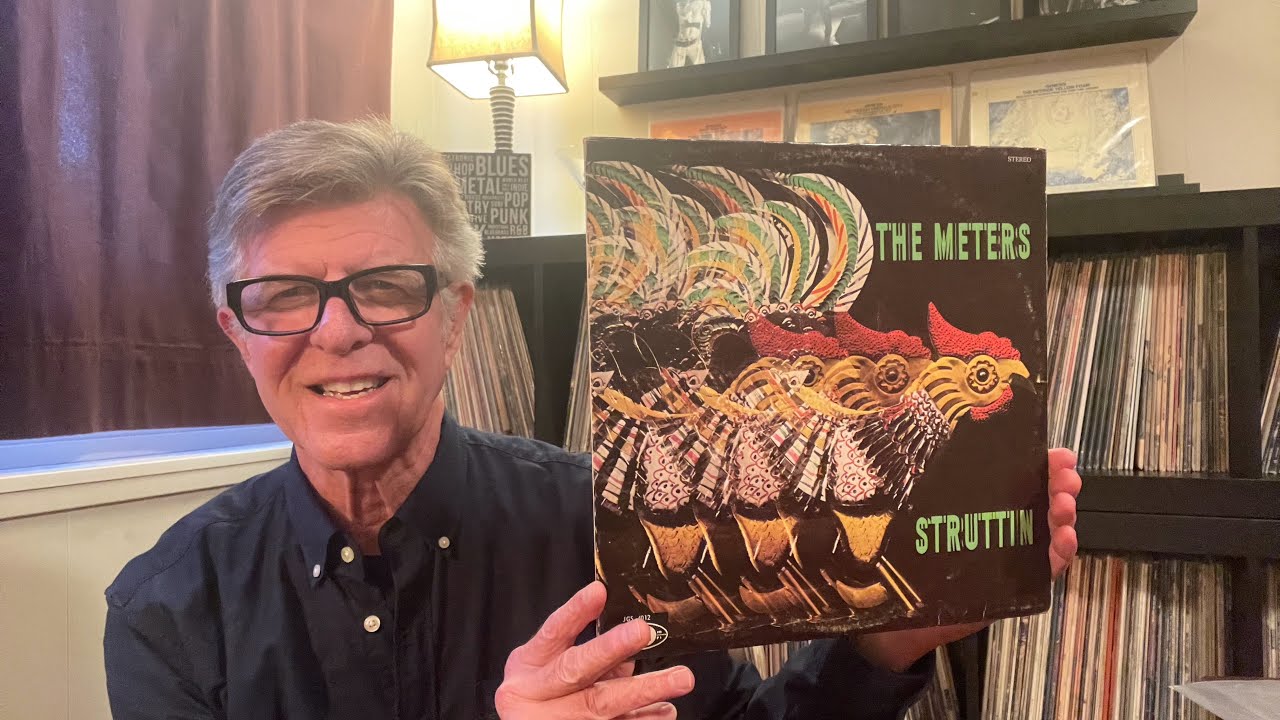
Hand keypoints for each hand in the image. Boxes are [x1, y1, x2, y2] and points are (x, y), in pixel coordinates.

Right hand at [495, 581, 694, 718]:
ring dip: (644, 690)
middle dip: (611, 648)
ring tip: (679, 678)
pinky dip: (643, 718)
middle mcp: (536, 697)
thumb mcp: (546, 672)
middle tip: (644, 632)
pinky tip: (667, 709)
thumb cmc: (538, 699)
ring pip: (601, 706)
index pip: (552, 634)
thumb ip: (583, 658)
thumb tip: (626, 650)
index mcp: (526, 670)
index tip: (599, 591)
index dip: (575, 612)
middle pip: (577, 670)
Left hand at [853, 448, 1081, 671]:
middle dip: (1061, 485)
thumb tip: (949, 447)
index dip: (1045, 464)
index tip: (1059, 456)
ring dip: (1065, 514)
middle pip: (1044, 499)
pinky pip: (1049, 564)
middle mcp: (1008, 522)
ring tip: (1064, 506)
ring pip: (1052, 528)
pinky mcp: (1022, 580)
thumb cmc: (921, 555)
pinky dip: (1062, 551)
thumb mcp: (931, 513)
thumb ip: (947, 488)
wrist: (915, 610)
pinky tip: (1065, 539)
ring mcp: (1018, 550)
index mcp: (989, 500)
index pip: (1022, 476)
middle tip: (1067, 478)